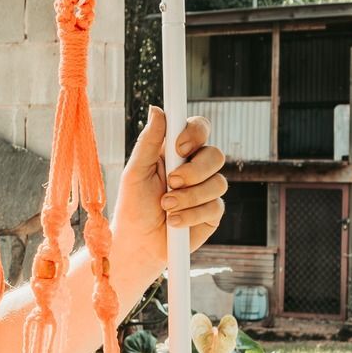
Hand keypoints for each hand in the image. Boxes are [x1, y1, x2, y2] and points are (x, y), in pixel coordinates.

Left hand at [112, 107, 227, 275]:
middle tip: (171, 183)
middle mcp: (196, 168)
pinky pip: (214, 206)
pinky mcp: (213, 213)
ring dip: (188, 197)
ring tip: (165, 207)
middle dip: (193, 171)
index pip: (198, 129)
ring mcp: (207, 190)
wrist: (138, 244)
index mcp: (177, 152)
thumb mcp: (136, 172)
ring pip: (218, 182)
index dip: (195, 133)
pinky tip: (174, 222)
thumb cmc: (133, 206)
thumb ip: (149, 142)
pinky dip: (191, 215)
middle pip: (215, 154)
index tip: (178, 147)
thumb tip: (157, 109)